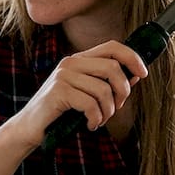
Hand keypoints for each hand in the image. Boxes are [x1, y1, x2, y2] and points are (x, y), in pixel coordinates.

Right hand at [14, 41, 147, 143]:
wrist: (31, 128)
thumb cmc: (61, 113)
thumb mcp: (87, 95)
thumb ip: (107, 84)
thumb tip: (135, 76)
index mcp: (79, 60)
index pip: (112, 46)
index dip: (132, 57)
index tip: (143, 74)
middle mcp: (71, 63)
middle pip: (112, 68)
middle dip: (123, 91)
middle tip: (117, 108)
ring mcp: (63, 76)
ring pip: (104, 89)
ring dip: (108, 111)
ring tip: (100, 120)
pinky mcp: (59, 92)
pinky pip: (91, 104)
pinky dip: (96, 119)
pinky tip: (89, 125)